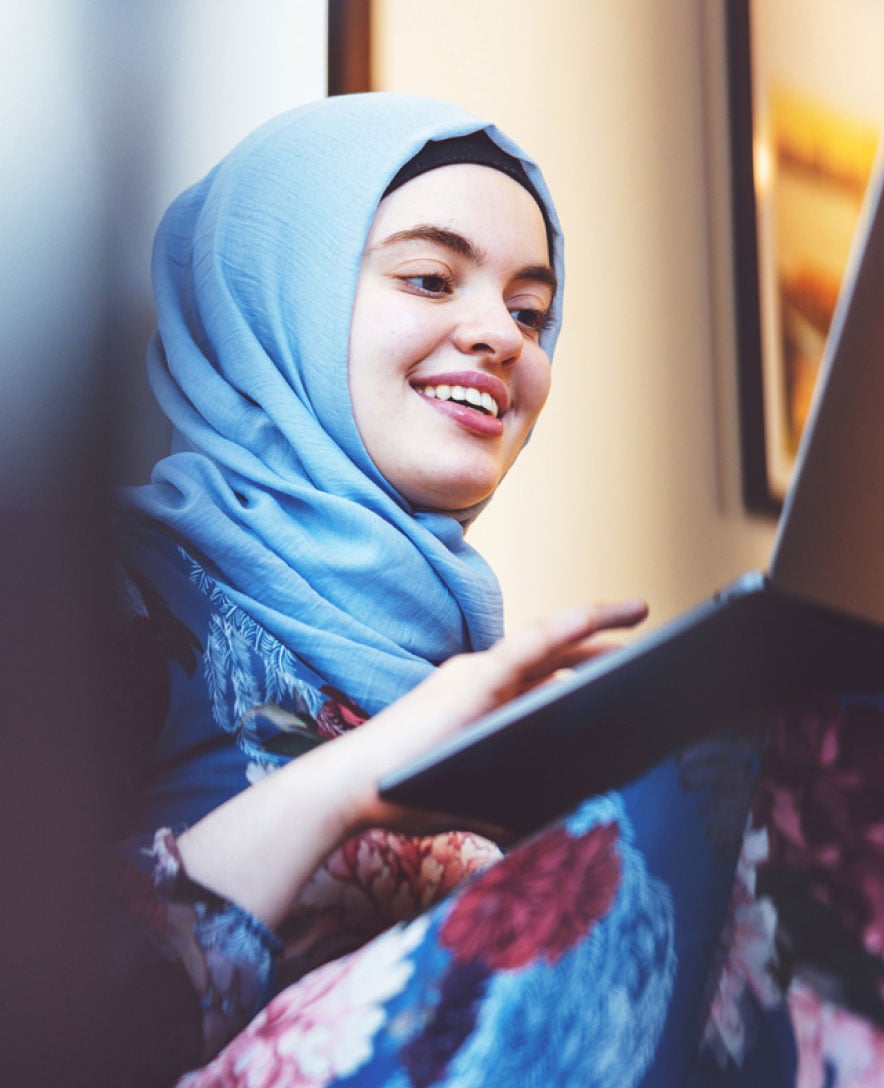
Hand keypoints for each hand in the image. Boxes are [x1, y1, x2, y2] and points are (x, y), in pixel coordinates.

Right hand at [177, 600, 646, 925]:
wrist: (356, 789)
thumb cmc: (407, 796)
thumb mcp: (478, 801)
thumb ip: (514, 807)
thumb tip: (556, 824)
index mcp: (484, 700)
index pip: (545, 675)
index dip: (586, 665)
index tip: (626, 669)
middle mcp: (484, 678)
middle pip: (557, 653)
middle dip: (603, 645)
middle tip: (650, 640)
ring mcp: (480, 674)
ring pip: (551, 641)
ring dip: (598, 628)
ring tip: (639, 615)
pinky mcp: (475, 678)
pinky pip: (532, 645)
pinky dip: (569, 629)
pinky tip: (603, 619)